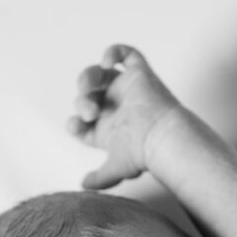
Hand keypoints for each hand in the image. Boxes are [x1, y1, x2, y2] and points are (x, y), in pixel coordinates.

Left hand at [68, 44, 180, 189]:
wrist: (162, 137)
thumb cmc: (142, 154)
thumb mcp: (116, 168)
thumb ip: (100, 178)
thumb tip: (83, 185)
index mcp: (108, 129)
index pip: (82, 122)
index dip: (74, 122)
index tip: (77, 125)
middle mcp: (116, 109)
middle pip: (87, 97)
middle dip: (82, 101)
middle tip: (89, 111)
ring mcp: (127, 90)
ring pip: (99, 75)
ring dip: (88, 78)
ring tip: (90, 87)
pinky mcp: (140, 75)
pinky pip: (127, 55)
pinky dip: (113, 51)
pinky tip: (106, 62)